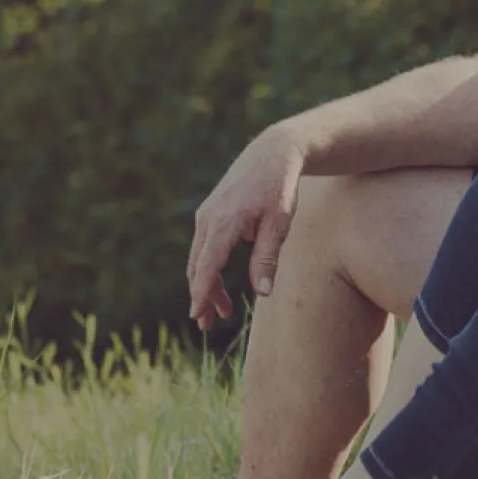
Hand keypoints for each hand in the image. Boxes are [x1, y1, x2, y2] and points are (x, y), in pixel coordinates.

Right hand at [185, 124, 308, 329]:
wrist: (273, 153)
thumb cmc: (280, 188)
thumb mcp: (280, 224)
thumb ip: (267, 258)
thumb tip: (262, 292)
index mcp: (224, 222)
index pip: (207, 265)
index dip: (201, 292)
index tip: (197, 315)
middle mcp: (208, 219)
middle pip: (198, 266)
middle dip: (202, 296)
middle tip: (207, 325)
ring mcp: (206, 215)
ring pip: (199, 259)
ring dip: (206, 285)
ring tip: (220, 311)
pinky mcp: (209, 214)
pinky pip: (204, 247)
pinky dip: (208, 268)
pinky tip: (221, 284)